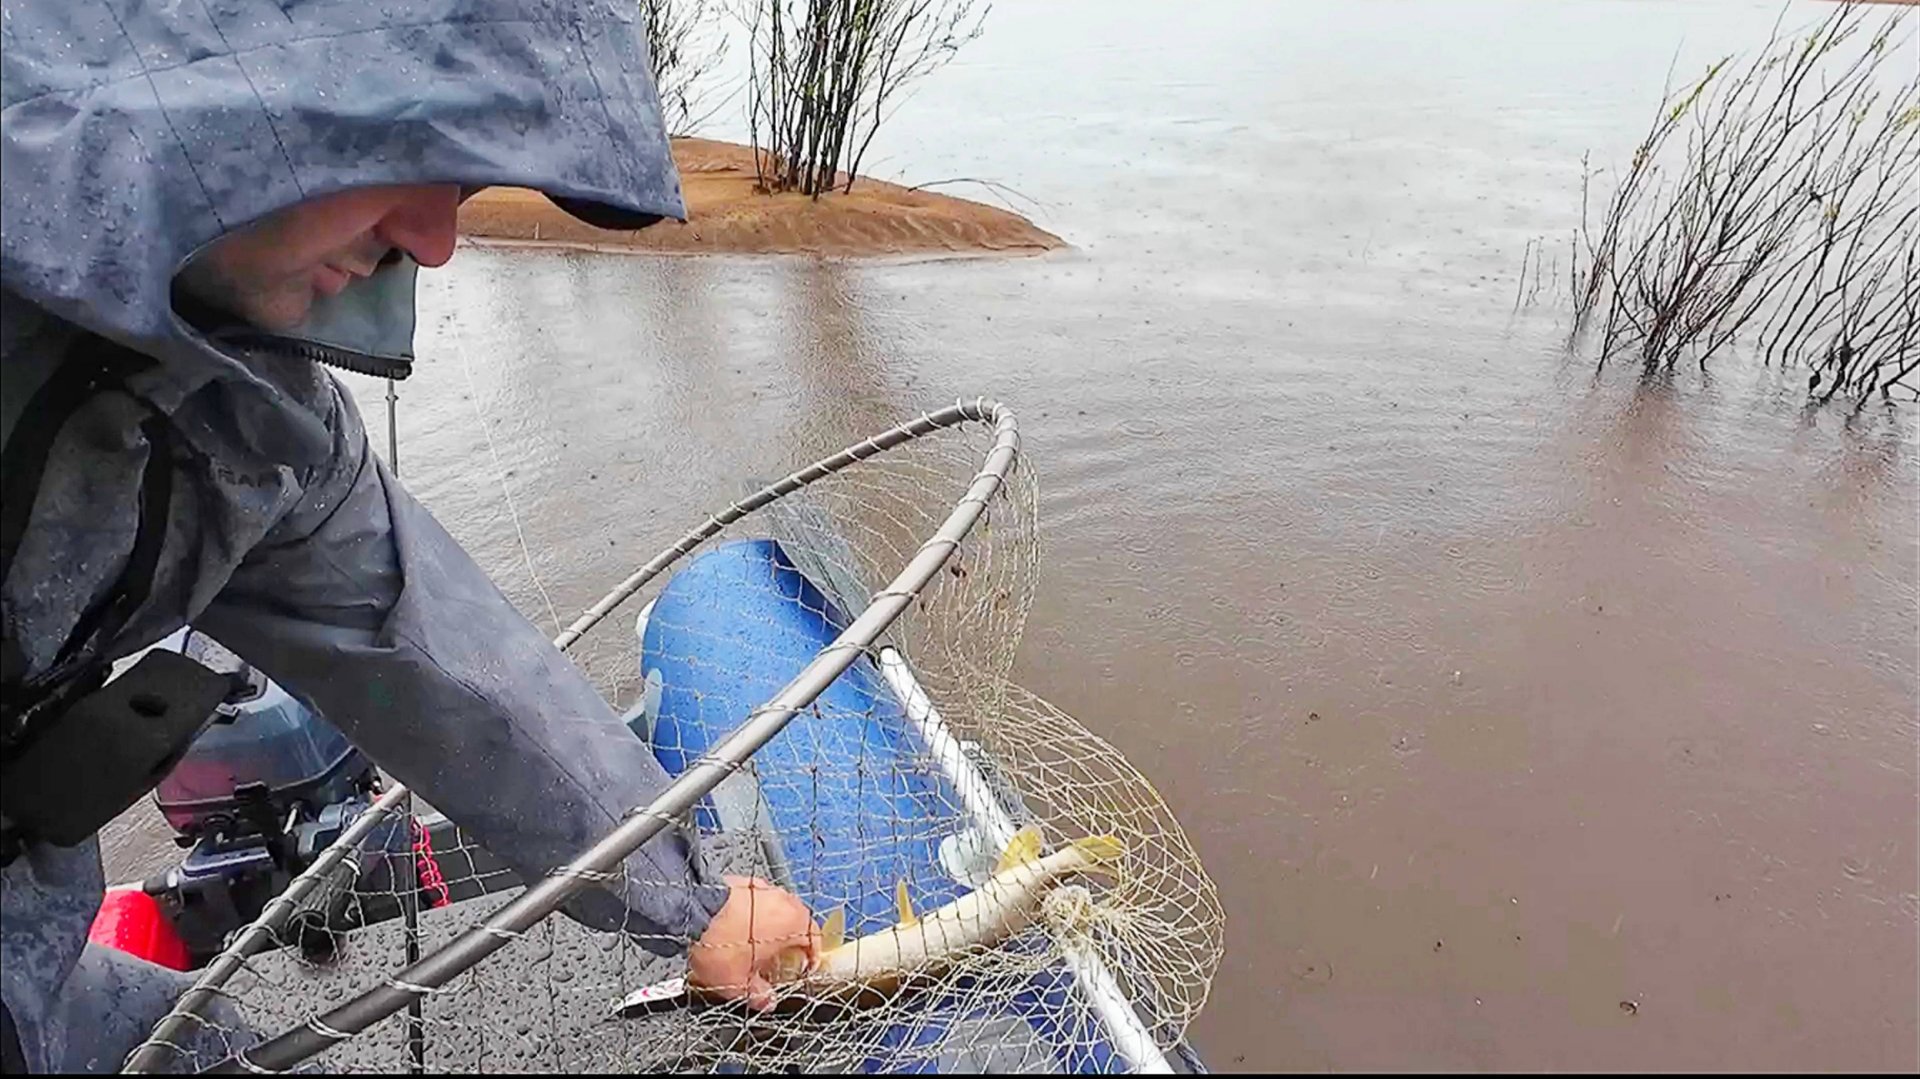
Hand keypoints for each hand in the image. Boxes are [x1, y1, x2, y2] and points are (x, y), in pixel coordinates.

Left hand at [687, 875, 821, 1010]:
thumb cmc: (720, 941)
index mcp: (793, 923)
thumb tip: (766, 1001)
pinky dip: (750, 915)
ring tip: (753, 946)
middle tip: (778, 960)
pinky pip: (754, 902)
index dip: (811, 957)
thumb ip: (759, 995)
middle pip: (796, 923)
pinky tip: (736, 930)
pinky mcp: (743, 882)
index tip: (804, 967)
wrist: (691, 911)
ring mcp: (763, 889)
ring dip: (769, 927)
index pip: (815, 939)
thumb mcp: (740, 982)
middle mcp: (783, 901)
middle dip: (788, 943)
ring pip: (775, 911)